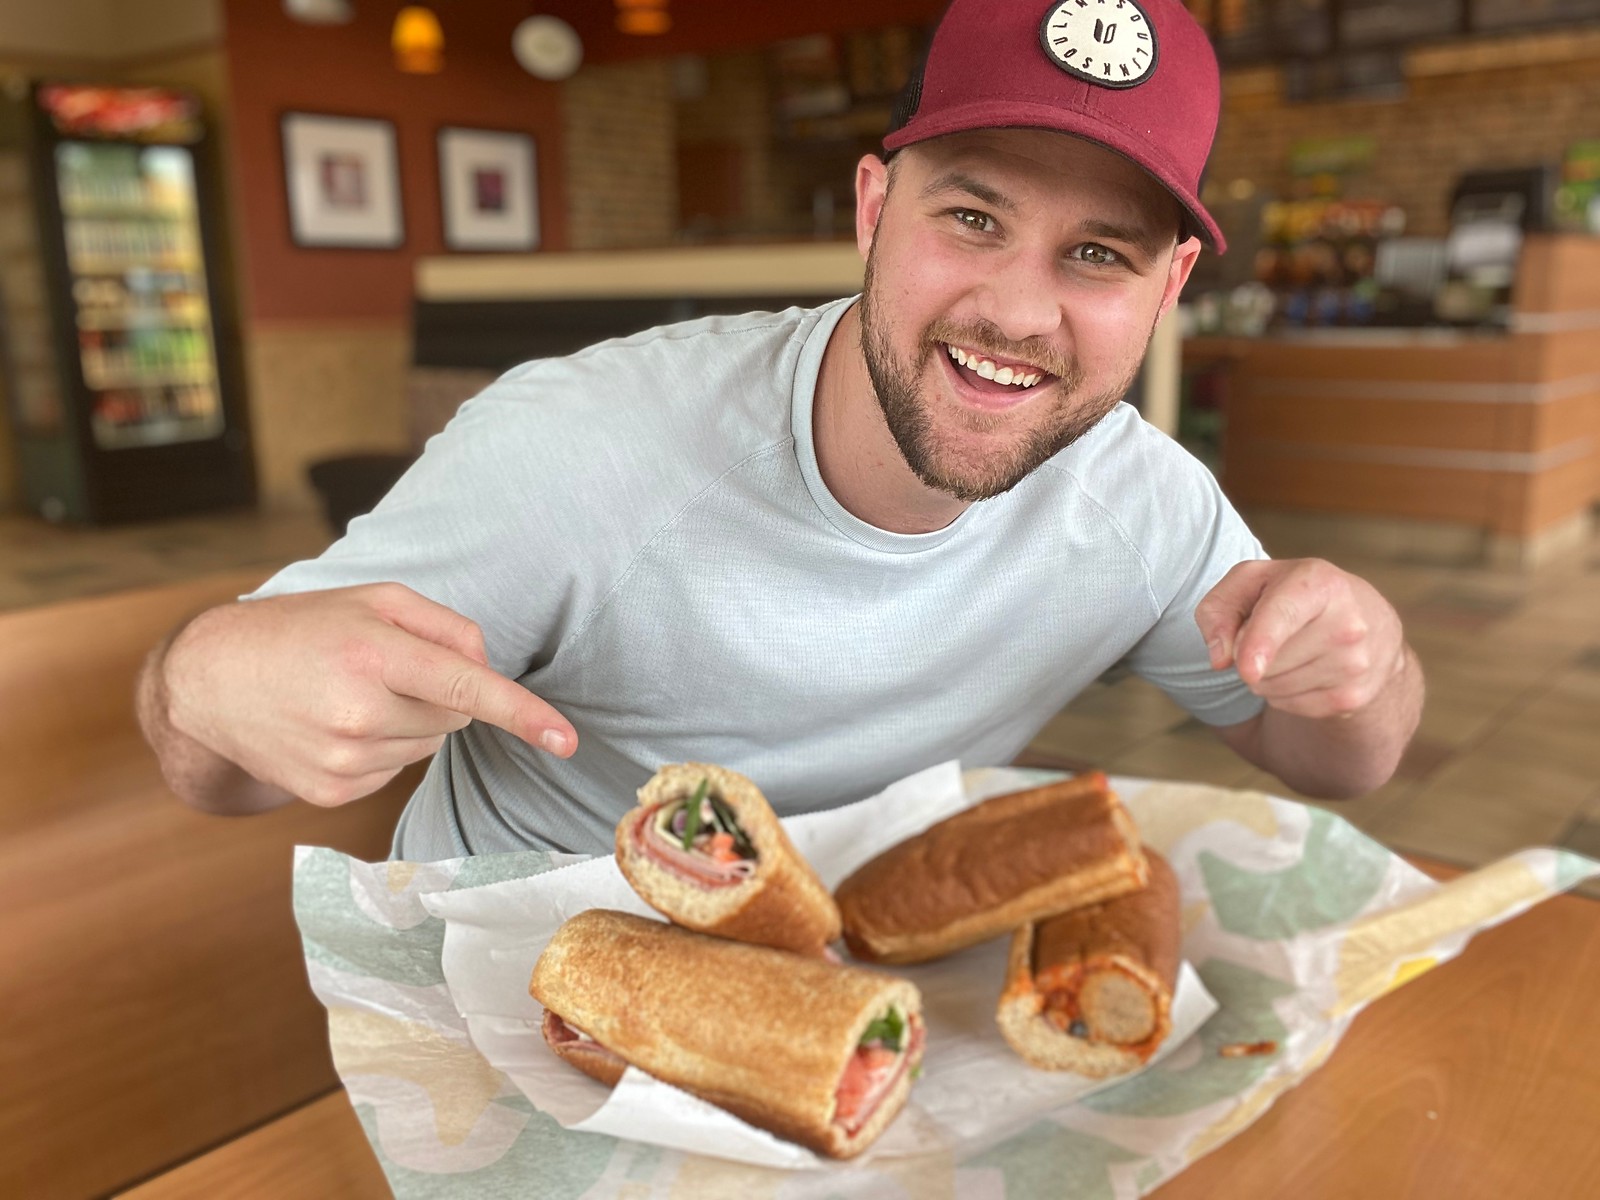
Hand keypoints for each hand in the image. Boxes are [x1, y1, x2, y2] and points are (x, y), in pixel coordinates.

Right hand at [162, 583, 575, 806]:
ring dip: (410, 720)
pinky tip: (337, 725)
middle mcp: (358, 713)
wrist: (210, 681)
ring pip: (430, 744)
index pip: (466, 686)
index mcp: (371, 654)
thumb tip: (487, 668)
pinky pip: (397, 770)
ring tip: (352, 694)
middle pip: (456, 714)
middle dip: (440, 692)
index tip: (566, 740)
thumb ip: (445, 626)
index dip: (522, 713)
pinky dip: (383, 747)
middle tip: (382, 668)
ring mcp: (344, 760)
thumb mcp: (374, 600)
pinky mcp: (334, 793)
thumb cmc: (303, 628)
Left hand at [1194, 559, 1405, 720]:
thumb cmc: (1294, 595)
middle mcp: (1347, 623)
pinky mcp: (1353, 698)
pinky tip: (1305, 668)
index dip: (1260, 643)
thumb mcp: (1251, 582)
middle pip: (1266, 661)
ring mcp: (1355, 664)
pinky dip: (1282, 692)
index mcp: (1320, 583)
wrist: (1369, 622)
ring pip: (1273, 687)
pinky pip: (1288, 705)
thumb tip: (1220, 658)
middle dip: (1250, 653)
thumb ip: (1218, 609)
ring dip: (1264, 675)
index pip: (1282, 616)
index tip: (1247, 670)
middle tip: (1274, 632)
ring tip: (1292, 648)